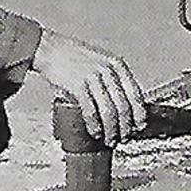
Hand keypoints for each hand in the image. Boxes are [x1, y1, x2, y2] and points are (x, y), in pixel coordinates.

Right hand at [32, 30, 146, 144]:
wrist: (50, 49)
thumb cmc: (75, 59)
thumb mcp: (101, 63)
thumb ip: (112, 79)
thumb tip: (123, 105)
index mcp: (118, 65)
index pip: (136, 94)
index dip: (139, 114)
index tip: (139, 127)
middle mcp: (108, 70)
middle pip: (124, 106)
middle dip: (126, 127)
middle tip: (124, 138)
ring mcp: (93, 77)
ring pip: (109, 111)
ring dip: (111, 131)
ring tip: (110, 140)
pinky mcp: (77, 85)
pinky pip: (90, 110)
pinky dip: (95, 125)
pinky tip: (96, 133)